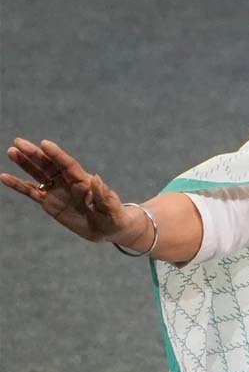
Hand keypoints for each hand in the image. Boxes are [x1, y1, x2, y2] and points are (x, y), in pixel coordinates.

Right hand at [1, 139, 146, 246]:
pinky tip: (4, 177)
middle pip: (49, 165)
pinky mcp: (49, 203)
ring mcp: (57, 191)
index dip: (57, 155)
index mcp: (84, 181)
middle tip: (18, 142)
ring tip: (12, 151)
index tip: (44, 144)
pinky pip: (31, 192)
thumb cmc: (114, 217)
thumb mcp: (113, 209)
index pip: (68, 165)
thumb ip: (104, 195)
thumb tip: (96, 179)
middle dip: (35, 154)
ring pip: (38, 174)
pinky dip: (18, 185)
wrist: (109, 229)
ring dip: (25, 163)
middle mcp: (68, 182)